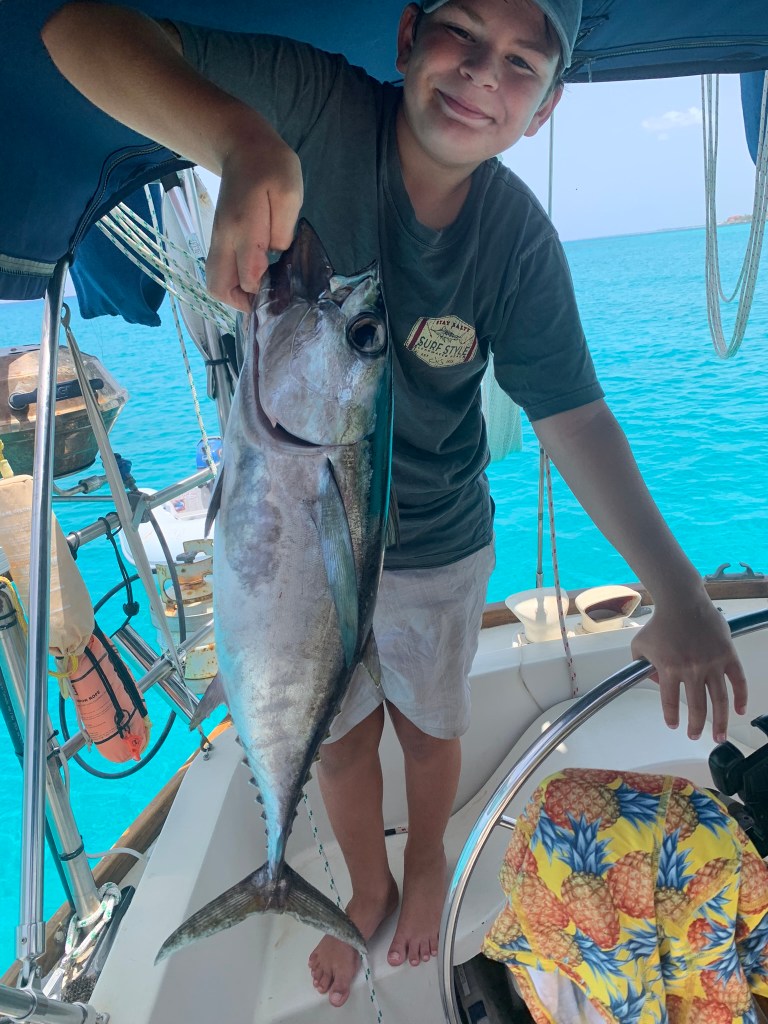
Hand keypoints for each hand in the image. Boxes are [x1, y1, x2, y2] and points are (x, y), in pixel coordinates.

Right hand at [206, 134, 303, 310]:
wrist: (242, 147)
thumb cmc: (271, 167)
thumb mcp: (289, 193)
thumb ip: (284, 228)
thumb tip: (275, 254)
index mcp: (243, 227)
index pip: (248, 278)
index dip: (265, 293)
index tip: (284, 291)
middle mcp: (224, 239)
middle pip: (219, 288)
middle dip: (244, 303)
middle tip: (269, 298)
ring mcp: (217, 240)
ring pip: (215, 283)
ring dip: (236, 295)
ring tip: (263, 290)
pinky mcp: (219, 240)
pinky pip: (219, 273)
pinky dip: (234, 284)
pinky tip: (256, 277)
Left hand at [630, 593, 746, 743]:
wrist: (682, 601)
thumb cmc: (660, 623)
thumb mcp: (640, 645)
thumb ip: (641, 667)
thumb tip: (658, 683)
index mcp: (669, 668)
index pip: (671, 701)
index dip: (672, 716)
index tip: (674, 726)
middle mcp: (692, 669)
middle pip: (697, 706)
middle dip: (697, 726)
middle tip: (696, 736)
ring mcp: (712, 663)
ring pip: (720, 699)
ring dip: (721, 721)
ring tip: (719, 736)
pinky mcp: (727, 655)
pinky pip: (738, 681)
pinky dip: (741, 697)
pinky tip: (739, 710)